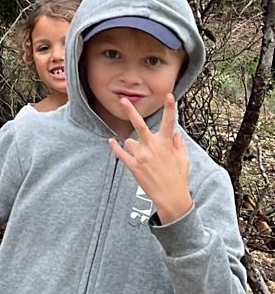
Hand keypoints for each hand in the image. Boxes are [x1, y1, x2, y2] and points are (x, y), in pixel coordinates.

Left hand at [109, 95, 191, 224]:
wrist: (171, 198)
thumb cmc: (179, 179)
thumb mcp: (183, 160)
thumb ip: (178, 145)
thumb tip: (176, 134)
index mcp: (166, 143)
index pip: (169, 122)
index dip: (170, 108)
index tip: (169, 95)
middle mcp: (153, 147)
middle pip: (139, 125)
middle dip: (131, 111)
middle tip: (123, 100)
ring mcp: (142, 156)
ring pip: (130, 141)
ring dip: (133, 146)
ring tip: (142, 158)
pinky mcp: (133, 166)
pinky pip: (120, 153)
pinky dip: (115, 147)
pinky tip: (111, 141)